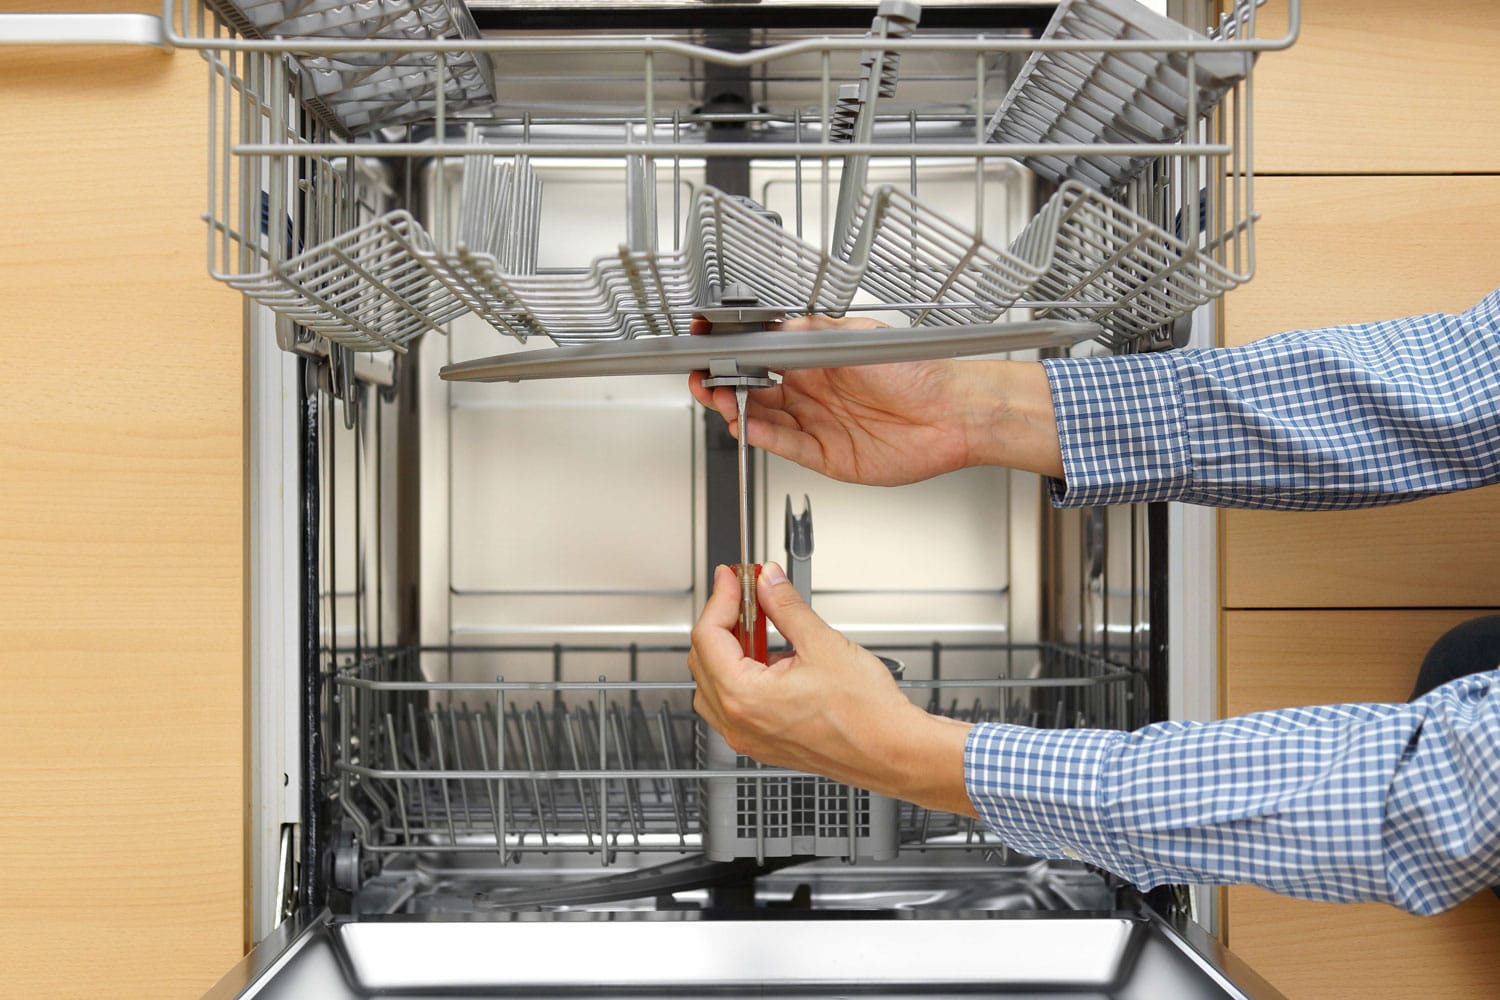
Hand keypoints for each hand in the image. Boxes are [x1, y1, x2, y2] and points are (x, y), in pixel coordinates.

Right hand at [687, 315, 1063, 484]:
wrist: (953, 411)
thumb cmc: (916, 369)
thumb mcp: (854, 337)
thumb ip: (806, 334)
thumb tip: (767, 328)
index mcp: (814, 358)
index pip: (759, 355)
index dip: (730, 354)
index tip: (706, 346)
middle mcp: (812, 390)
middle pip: (751, 390)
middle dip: (722, 384)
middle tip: (705, 379)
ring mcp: (816, 422)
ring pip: (761, 418)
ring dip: (736, 410)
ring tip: (722, 399)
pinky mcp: (825, 453)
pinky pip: (785, 444)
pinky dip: (762, 436)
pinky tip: (747, 425)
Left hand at [688, 562, 976, 816]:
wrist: (893, 752)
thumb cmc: (867, 714)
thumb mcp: (822, 643)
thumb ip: (786, 607)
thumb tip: (768, 583)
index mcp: (745, 698)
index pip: (708, 636)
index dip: (720, 598)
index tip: (732, 578)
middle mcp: (740, 723)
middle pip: (703, 658)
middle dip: (723, 619)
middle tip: (745, 592)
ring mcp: (750, 737)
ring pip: (714, 683)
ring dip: (728, 648)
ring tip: (756, 622)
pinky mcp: (765, 743)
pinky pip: (733, 704)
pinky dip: (740, 674)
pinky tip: (768, 656)